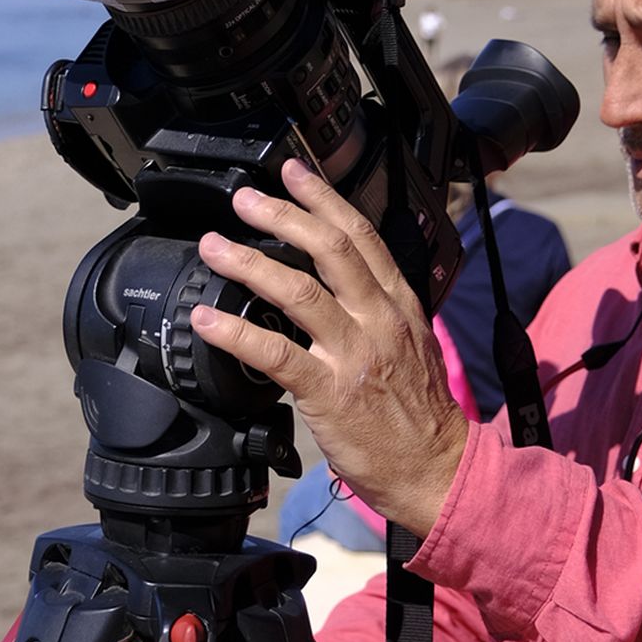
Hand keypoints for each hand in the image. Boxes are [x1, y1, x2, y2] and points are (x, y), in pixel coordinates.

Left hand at [190, 161, 469, 540]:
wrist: (435, 468)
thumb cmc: (418, 414)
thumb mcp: (411, 344)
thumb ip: (377, 311)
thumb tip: (341, 287)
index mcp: (398, 305)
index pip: (362, 236)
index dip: (324, 199)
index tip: (294, 172)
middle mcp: (378, 320)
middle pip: (329, 250)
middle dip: (283, 214)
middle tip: (244, 199)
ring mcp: (354, 354)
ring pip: (298, 291)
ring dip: (248, 264)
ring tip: (213, 248)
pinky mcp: (329, 392)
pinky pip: (275, 354)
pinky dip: (234, 333)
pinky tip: (206, 321)